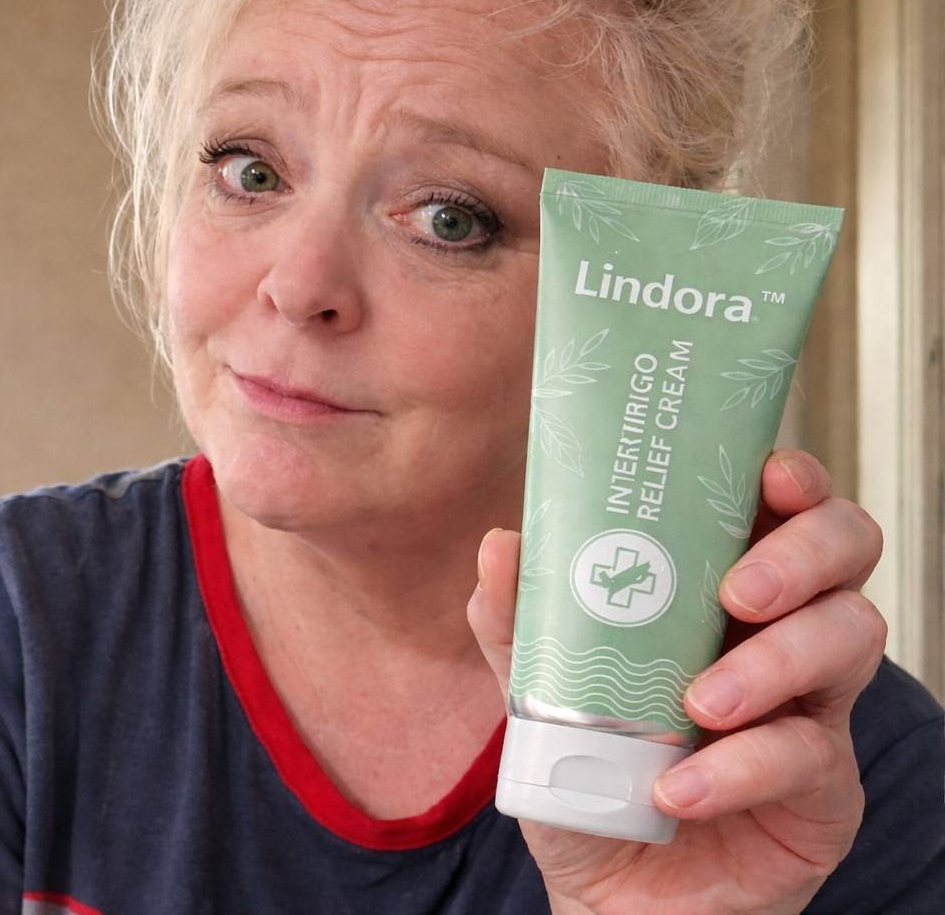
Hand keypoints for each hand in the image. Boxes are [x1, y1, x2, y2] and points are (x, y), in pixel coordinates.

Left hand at [468, 449, 884, 914]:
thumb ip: (523, 620)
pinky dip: (742, 767)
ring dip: (773, 662)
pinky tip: (682, 790)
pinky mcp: (824, 786)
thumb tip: (500, 545)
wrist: (610, 885)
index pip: (783, 505)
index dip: (793, 477)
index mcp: (719, 584)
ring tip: (699, 701)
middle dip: (800, 554)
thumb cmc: (591, 768)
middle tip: (737, 592)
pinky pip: (810, 754)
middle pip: (845, 550)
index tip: (770, 476)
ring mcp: (812, 703)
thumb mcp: (543, 689)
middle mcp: (781, 628)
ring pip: (850, 636)